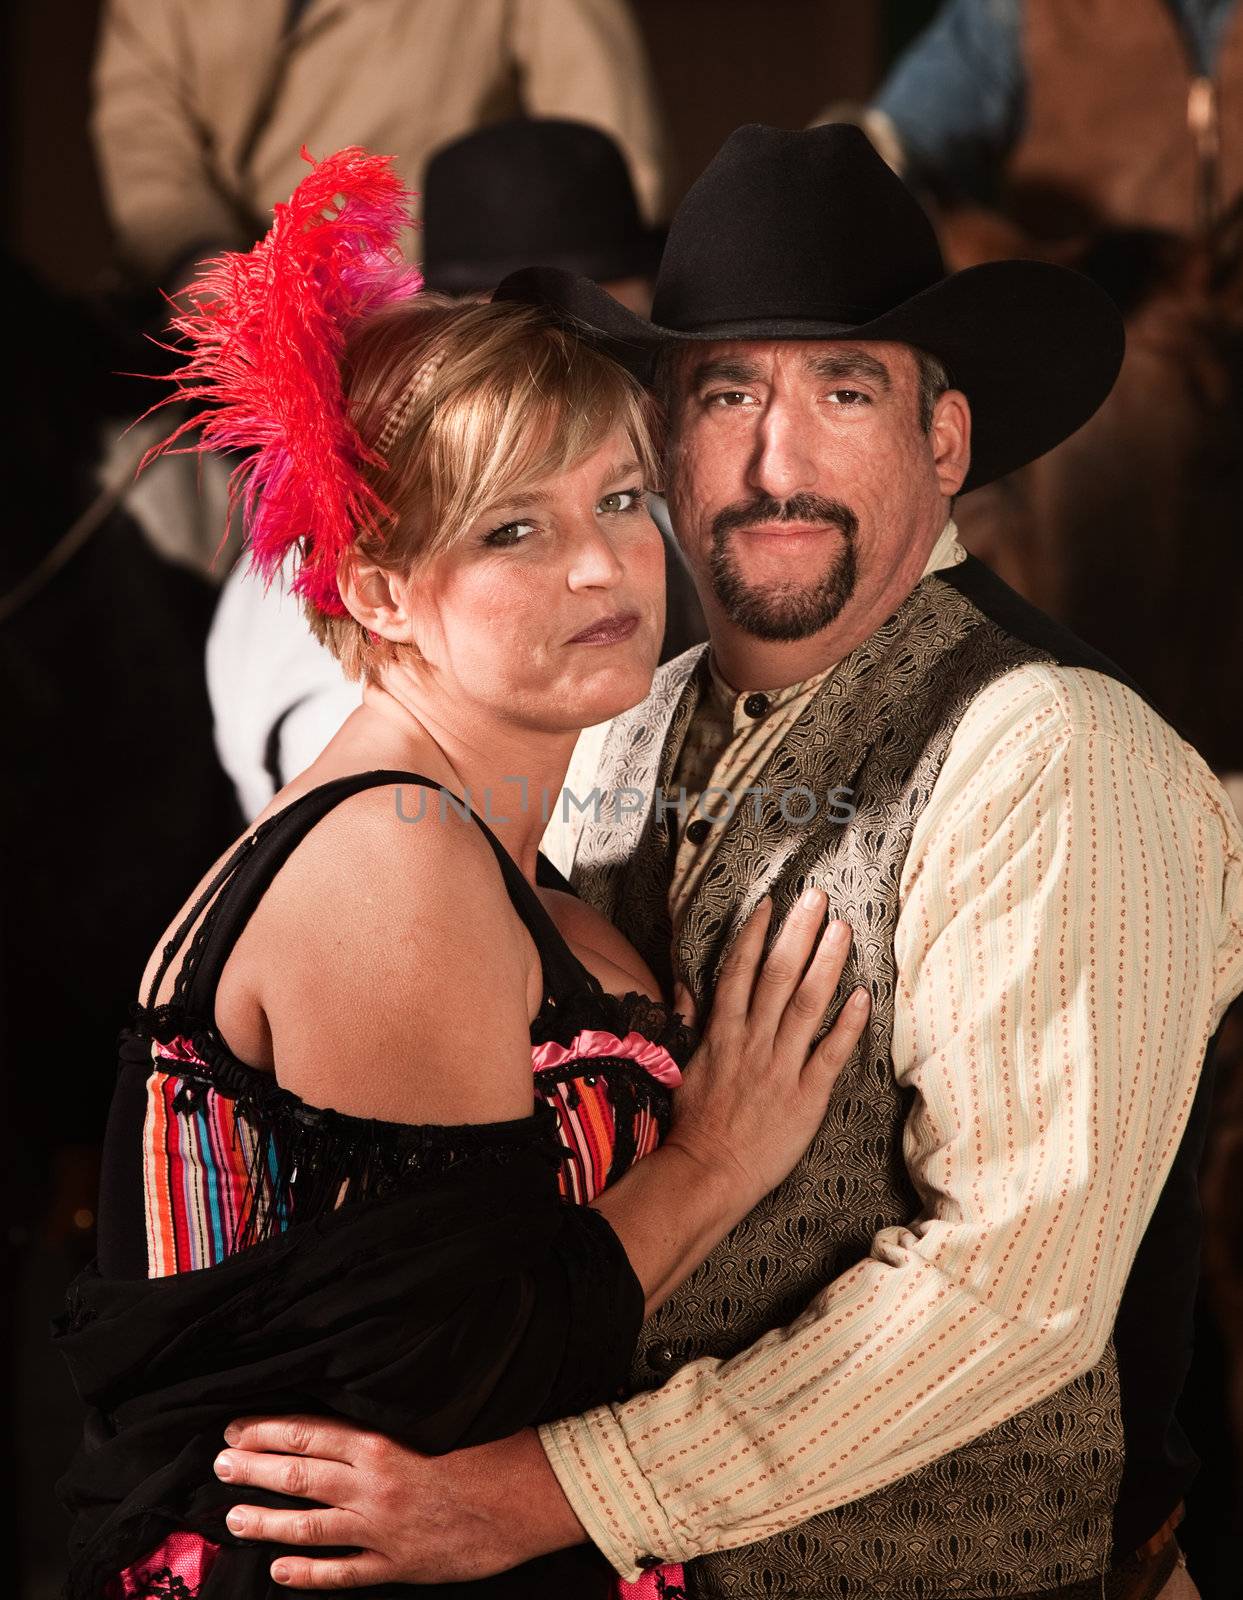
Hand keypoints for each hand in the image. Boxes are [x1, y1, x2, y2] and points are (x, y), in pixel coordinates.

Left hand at [213, 1417, 583, 1587]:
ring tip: (233, 1518)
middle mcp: (374, 1486)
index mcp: (383, 1442)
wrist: (538, 1496)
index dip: (266, 1431)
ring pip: (308, 1528)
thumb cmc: (499, 1445)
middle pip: (298, 1477)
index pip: (308, 1432)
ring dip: (266, 1524)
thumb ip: (396, 1417)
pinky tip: (279, 1572)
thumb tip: (358, 1404)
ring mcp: (383, 1531)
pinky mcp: (400, 1565)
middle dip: (253, 1471)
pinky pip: (342, 1574)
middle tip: (218, 1466)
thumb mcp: (443, 1415)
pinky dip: (307, 1575)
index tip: (234, 1429)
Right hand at [667, 891, 868, 1208]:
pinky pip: (831, 1054)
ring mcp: (782, 1067)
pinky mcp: (806, 1096)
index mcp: (723, 1032)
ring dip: (826, 963)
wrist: (706, 1172)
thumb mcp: (682, 1063)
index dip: (757, 933)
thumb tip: (685, 985)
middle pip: (779, 975)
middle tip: (816, 897)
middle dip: (798, 932)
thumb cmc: (693, 1121)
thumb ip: (688, 1021)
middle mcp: (753, 1041)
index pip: (740, 970)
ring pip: (808, 1004)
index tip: (771, 903)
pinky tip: (864, 996)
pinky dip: (848, 1024)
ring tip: (842, 930)